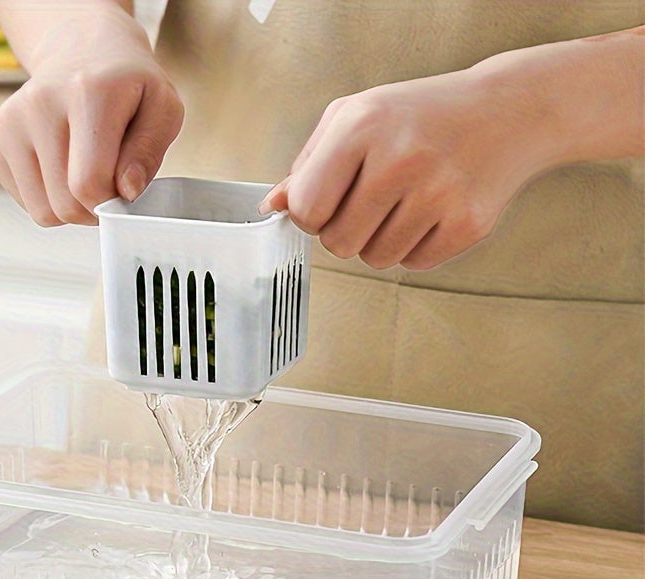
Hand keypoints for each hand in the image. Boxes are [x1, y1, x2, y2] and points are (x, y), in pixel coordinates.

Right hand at [0, 7, 182, 225]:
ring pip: (43, 211)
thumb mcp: (163, 109)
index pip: (89, 184)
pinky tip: (64, 170)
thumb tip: (127, 191)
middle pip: (65, 204)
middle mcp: (40, 104)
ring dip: (71, 208)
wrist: (81, 50)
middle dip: (94, 210)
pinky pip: (26, 203)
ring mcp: (10, 121)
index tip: (125, 193)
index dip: (112, 204)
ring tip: (87, 178)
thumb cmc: (127, 86)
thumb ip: (149, 152)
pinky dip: (49, 199)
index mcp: (87, 93)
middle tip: (110, 188)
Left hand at [260, 68, 551, 269]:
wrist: (508, 111)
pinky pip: (413, 265)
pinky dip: (416, 246)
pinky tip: (431, 211)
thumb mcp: (356, 118)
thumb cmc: (419, 116)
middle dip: (347, 231)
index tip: (328, 204)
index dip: (313, 216)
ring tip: (405, 202)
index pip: (308, 211)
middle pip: (339, 244)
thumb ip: (308, 164)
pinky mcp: (467, 224)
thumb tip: (273, 208)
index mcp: (362, 126)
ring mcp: (438, 194)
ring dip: (381, 241)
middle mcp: (400, 158)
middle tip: (372, 202)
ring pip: (375, 260)